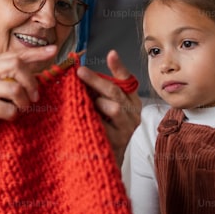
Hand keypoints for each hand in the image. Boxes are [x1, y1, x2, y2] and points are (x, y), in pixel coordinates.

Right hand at [0, 45, 56, 137]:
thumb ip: (10, 77)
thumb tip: (38, 74)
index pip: (17, 54)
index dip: (36, 53)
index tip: (54, 50)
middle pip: (17, 66)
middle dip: (32, 82)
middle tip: (35, 97)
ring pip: (15, 89)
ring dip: (24, 102)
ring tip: (21, 109)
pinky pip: (7, 109)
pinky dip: (13, 115)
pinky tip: (8, 117)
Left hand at [77, 50, 142, 165]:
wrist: (104, 159)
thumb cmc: (103, 127)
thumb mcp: (103, 105)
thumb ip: (97, 89)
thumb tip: (80, 67)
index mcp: (131, 101)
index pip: (128, 80)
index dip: (119, 67)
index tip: (111, 54)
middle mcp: (133, 114)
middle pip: (116, 92)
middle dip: (97, 80)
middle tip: (80, 71)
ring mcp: (127, 129)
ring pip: (114, 108)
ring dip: (97, 103)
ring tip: (87, 106)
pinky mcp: (118, 142)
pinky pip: (104, 126)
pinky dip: (92, 120)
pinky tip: (81, 117)